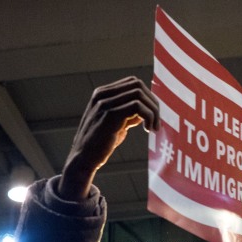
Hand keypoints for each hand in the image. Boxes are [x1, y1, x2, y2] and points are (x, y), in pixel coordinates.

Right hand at [59, 76, 159, 200]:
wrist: (84, 158)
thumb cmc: (101, 143)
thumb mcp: (117, 124)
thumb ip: (129, 114)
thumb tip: (149, 110)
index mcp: (103, 94)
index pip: (133, 82)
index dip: (148, 97)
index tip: (153, 115)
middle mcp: (102, 95)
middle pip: (137, 85)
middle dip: (153, 102)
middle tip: (156, 122)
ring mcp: (105, 103)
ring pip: (139, 94)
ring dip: (153, 110)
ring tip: (153, 127)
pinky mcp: (110, 114)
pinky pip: (137, 106)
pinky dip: (148, 116)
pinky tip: (148, 129)